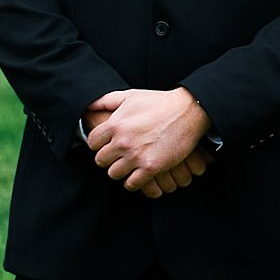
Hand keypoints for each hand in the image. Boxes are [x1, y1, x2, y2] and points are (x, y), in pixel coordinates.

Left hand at [87, 87, 212, 192]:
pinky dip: (133, 182)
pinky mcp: (151, 167)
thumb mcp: (132, 95)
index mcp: (115, 124)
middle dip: (108, 159)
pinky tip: (139, 175)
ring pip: (114, 174)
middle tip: (118, 156)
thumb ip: (107, 100)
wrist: (189, 111)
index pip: (92, 143)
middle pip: (101, 161)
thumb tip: (90, 105)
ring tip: (128, 165)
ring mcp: (136, 156)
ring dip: (120, 171)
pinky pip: (131, 184)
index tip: (107, 145)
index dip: (99, 145)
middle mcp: (122, 141)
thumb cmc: (160, 102)